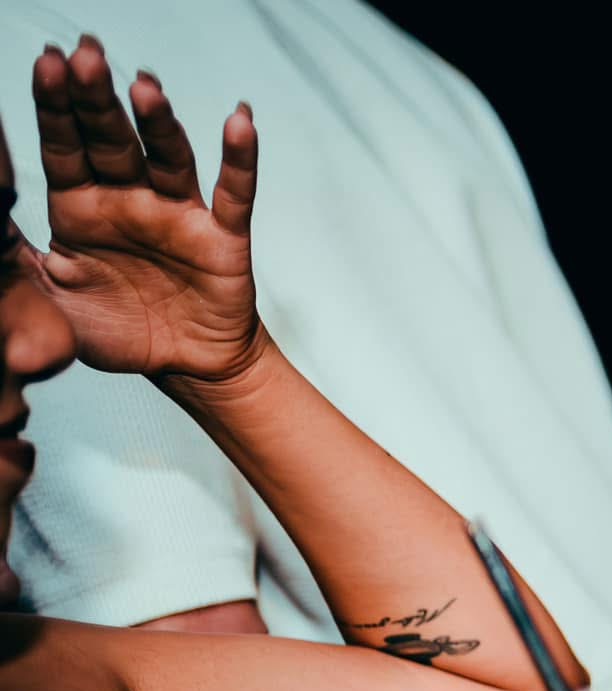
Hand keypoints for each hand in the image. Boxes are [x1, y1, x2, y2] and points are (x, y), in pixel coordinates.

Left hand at [31, 38, 271, 394]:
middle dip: (96, 98)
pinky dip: (239, 159)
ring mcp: (177, 213)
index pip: (63, 148)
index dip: (54, 108)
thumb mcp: (50, 295)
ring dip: (157, 121)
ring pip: (166, 156)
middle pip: (110, 140)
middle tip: (85, 53)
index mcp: (80, 208)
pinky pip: (232, 193)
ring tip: (144, 85)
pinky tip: (239, 122)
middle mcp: (128, 199)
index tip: (45, 64)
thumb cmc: (114, 329)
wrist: (182, 366)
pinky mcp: (222, 236)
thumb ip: (15, 254)